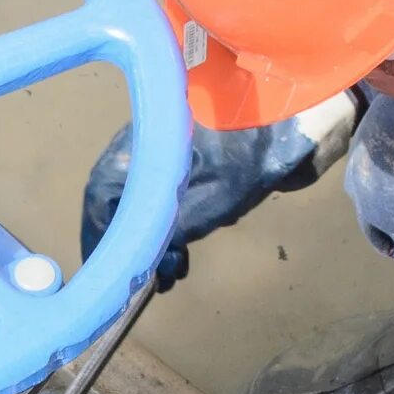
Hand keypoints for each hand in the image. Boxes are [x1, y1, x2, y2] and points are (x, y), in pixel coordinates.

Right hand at [79, 109, 341, 291]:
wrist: (294, 115)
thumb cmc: (249, 156)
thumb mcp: (209, 204)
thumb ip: (168, 231)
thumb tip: (145, 260)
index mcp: (137, 147)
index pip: (99, 197)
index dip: (100, 239)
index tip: (113, 273)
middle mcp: (138, 144)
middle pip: (114, 201)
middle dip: (129, 246)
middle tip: (150, 279)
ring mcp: (159, 147)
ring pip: (137, 201)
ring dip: (149, 239)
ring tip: (173, 271)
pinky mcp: (181, 155)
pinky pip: (160, 195)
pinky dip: (166, 225)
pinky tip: (184, 249)